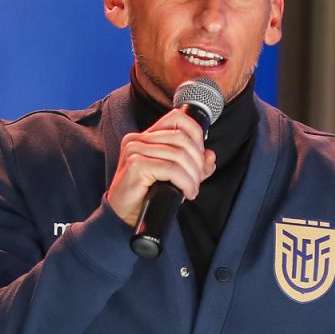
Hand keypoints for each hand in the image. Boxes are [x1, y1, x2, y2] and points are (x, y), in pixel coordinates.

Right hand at [105, 107, 215, 223]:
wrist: (124, 216)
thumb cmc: (146, 196)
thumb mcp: (175, 177)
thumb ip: (193, 165)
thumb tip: (210, 156)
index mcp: (146, 137)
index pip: (177, 118)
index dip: (196, 135)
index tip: (200, 158)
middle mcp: (138, 139)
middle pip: (181, 138)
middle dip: (197, 161)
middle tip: (198, 180)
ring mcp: (135, 150)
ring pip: (178, 155)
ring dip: (193, 175)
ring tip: (192, 190)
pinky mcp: (135, 165)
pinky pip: (171, 169)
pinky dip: (185, 182)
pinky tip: (186, 193)